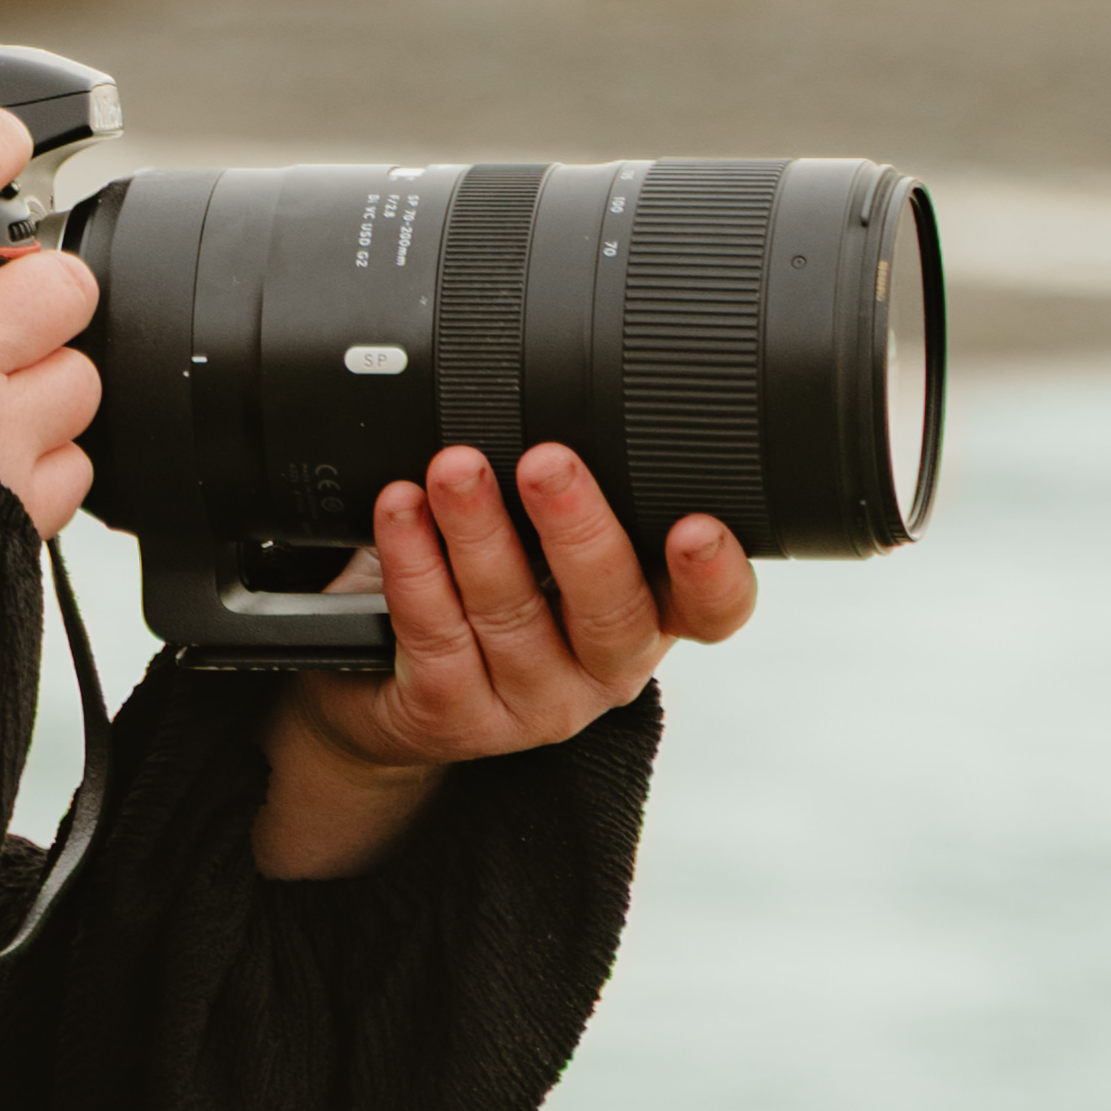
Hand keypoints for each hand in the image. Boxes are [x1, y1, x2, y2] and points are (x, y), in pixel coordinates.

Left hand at [254, 441, 758, 876]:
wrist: (394, 690)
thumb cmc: (492, 595)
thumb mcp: (549, 546)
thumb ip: (575, 494)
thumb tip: (556, 393)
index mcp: (650, 617)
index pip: (713, 611)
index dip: (715, 576)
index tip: (697, 529)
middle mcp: (603, 668)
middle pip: (610, 609)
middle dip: (577, 528)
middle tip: (548, 463)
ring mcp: (531, 701)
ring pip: (511, 614)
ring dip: (479, 530)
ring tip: (454, 468)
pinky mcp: (455, 716)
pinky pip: (434, 635)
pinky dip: (414, 563)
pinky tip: (400, 512)